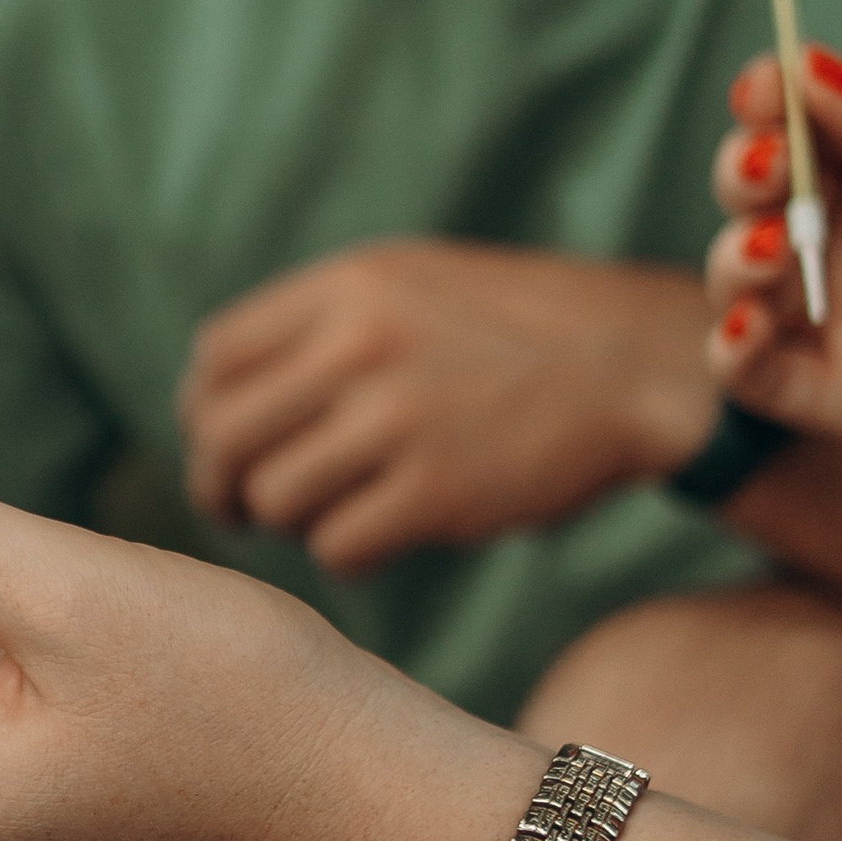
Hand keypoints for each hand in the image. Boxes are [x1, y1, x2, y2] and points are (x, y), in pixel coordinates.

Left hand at [178, 240, 717, 568]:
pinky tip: (376, 540)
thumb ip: (320, 323)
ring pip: (274, 498)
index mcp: (347, 287)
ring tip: (328, 516)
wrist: (638, 366)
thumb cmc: (519, 334)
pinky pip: (337, 547)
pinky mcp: (436, 493)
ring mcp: (397, 420)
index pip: (216, 356)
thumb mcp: (413, 284)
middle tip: (236, 508)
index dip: (203, 411)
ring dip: (290, 522)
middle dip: (217, 483)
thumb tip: (217, 388)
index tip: (221, 442)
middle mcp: (360, 346)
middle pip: (223, 434)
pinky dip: (346, 556)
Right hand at [707, 53, 841, 488]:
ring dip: (734, 257)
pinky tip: (748, 329)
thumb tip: (810, 64)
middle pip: (758, 191)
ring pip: (741, 277)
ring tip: (771, 253)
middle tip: (769, 169)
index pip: (807, 118)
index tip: (763, 89)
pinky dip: (731, 350)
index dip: (771, 98)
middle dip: (745, 172)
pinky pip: (758, 375)